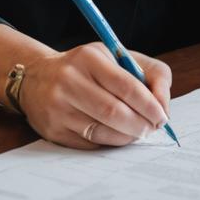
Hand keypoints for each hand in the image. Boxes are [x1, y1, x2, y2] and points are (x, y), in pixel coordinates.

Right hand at [17, 42, 172, 149]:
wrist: (36, 77)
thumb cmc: (86, 67)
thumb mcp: (114, 56)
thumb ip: (147, 74)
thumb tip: (163, 107)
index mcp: (88, 58)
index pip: (126, 86)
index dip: (149, 105)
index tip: (162, 116)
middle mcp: (69, 80)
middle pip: (114, 112)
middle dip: (140, 125)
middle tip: (152, 129)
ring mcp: (58, 107)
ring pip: (102, 131)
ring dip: (127, 137)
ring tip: (138, 133)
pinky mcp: (53, 130)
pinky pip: (90, 143)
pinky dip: (109, 142)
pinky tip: (117, 136)